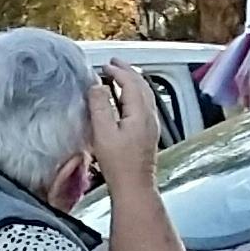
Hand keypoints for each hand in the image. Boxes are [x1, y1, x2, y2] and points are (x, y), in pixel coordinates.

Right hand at [79, 63, 159, 189]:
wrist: (134, 187)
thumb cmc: (119, 165)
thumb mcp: (103, 133)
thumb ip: (100, 107)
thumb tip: (97, 87)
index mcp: (140, 113)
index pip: (131, 82)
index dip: (118, 71)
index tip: (105, 66)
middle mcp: (149, 116)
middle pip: (141, 85)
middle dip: (127, 71)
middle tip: (114, 63)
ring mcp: (151, 125)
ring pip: (145, 94)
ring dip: (132, 81)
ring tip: (120, 75)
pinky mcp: (149, 133)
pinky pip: (144, 104)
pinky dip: (134, 93)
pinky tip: (126, 99)